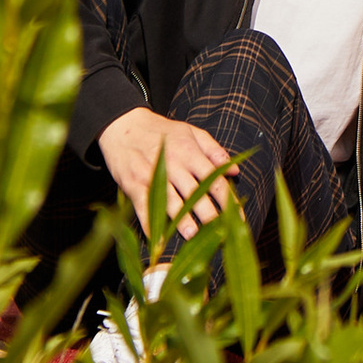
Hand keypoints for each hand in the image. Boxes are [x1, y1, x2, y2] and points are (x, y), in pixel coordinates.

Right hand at [99, 105, 236, 234]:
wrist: (123, 125)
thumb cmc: (161, 131)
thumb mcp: (190, 132)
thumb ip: (214, 150)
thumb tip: (235, 170)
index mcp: (189, 152)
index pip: (214, 178)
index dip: (228, 199)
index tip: (238, 217)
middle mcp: (173, 164)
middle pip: (195, 193)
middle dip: (209, 214)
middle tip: (220, 234)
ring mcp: (152, 175)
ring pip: (170, 201)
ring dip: (182, 220)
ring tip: (193, 236)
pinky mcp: (133, 183)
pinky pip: (142, 205)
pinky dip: (149, 221)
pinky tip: (156, 237)